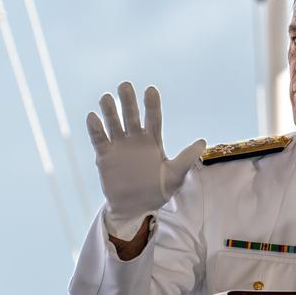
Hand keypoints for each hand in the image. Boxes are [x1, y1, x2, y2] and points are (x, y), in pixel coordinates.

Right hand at [87, 82, 205, 234]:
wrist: (135, 209)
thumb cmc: (157, 191)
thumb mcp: (175, 176)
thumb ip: (186, 159)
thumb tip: (202, 142)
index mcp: (153, 141)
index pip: (153, 118)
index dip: (152, 104)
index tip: (151, 90)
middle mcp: (135, 139)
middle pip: (131, 116)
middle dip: (128, 101)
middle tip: (125, 86)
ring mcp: (119, 146)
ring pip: (114, 124)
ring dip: (110, 111)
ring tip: (107, 98)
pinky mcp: (105, 156)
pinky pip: (99, 139)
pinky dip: (95, 128)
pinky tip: (93, 117)